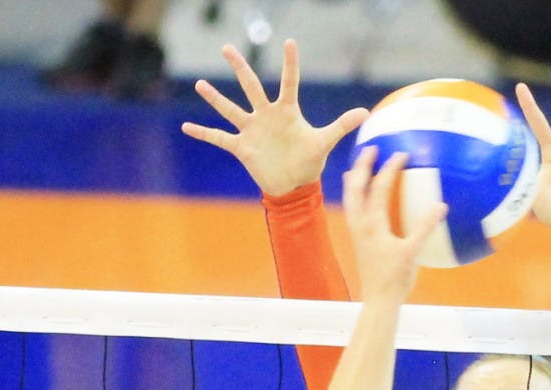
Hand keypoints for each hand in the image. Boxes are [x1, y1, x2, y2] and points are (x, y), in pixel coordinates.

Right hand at [181, 38, 368, 196]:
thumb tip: (365, 112)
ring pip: (231, 109)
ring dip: (215, 98)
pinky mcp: (242, 148)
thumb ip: (341, 125)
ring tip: (200, 83)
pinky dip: (203, 133)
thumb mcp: (324, 142)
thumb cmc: (309, 163)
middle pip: (251, 86)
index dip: (290, 64)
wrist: (294, 186)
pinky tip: (186, 127)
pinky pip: (219, 138)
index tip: (289, 41)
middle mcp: (266, 116)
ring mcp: (252, 130)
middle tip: (227, 48)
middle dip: (240, 68)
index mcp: (287, 111)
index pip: (288, 82)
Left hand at [343, 148, 447, 304]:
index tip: (402, 154)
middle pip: (355, 188)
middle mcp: (360, 225)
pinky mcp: (358, 240)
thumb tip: (441, 206)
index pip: (379, 189)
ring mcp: (357, 232)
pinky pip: (353, 211)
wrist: (379, 300)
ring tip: (357, 167)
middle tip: (370, 148)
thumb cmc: (395, 279)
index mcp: (373, 225)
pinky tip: (363, 198)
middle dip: (362, 166)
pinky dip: (356, 198)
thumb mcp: (413, 253)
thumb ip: (425, 228)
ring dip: (354, 180)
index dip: (390, 169)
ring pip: (349, 199)